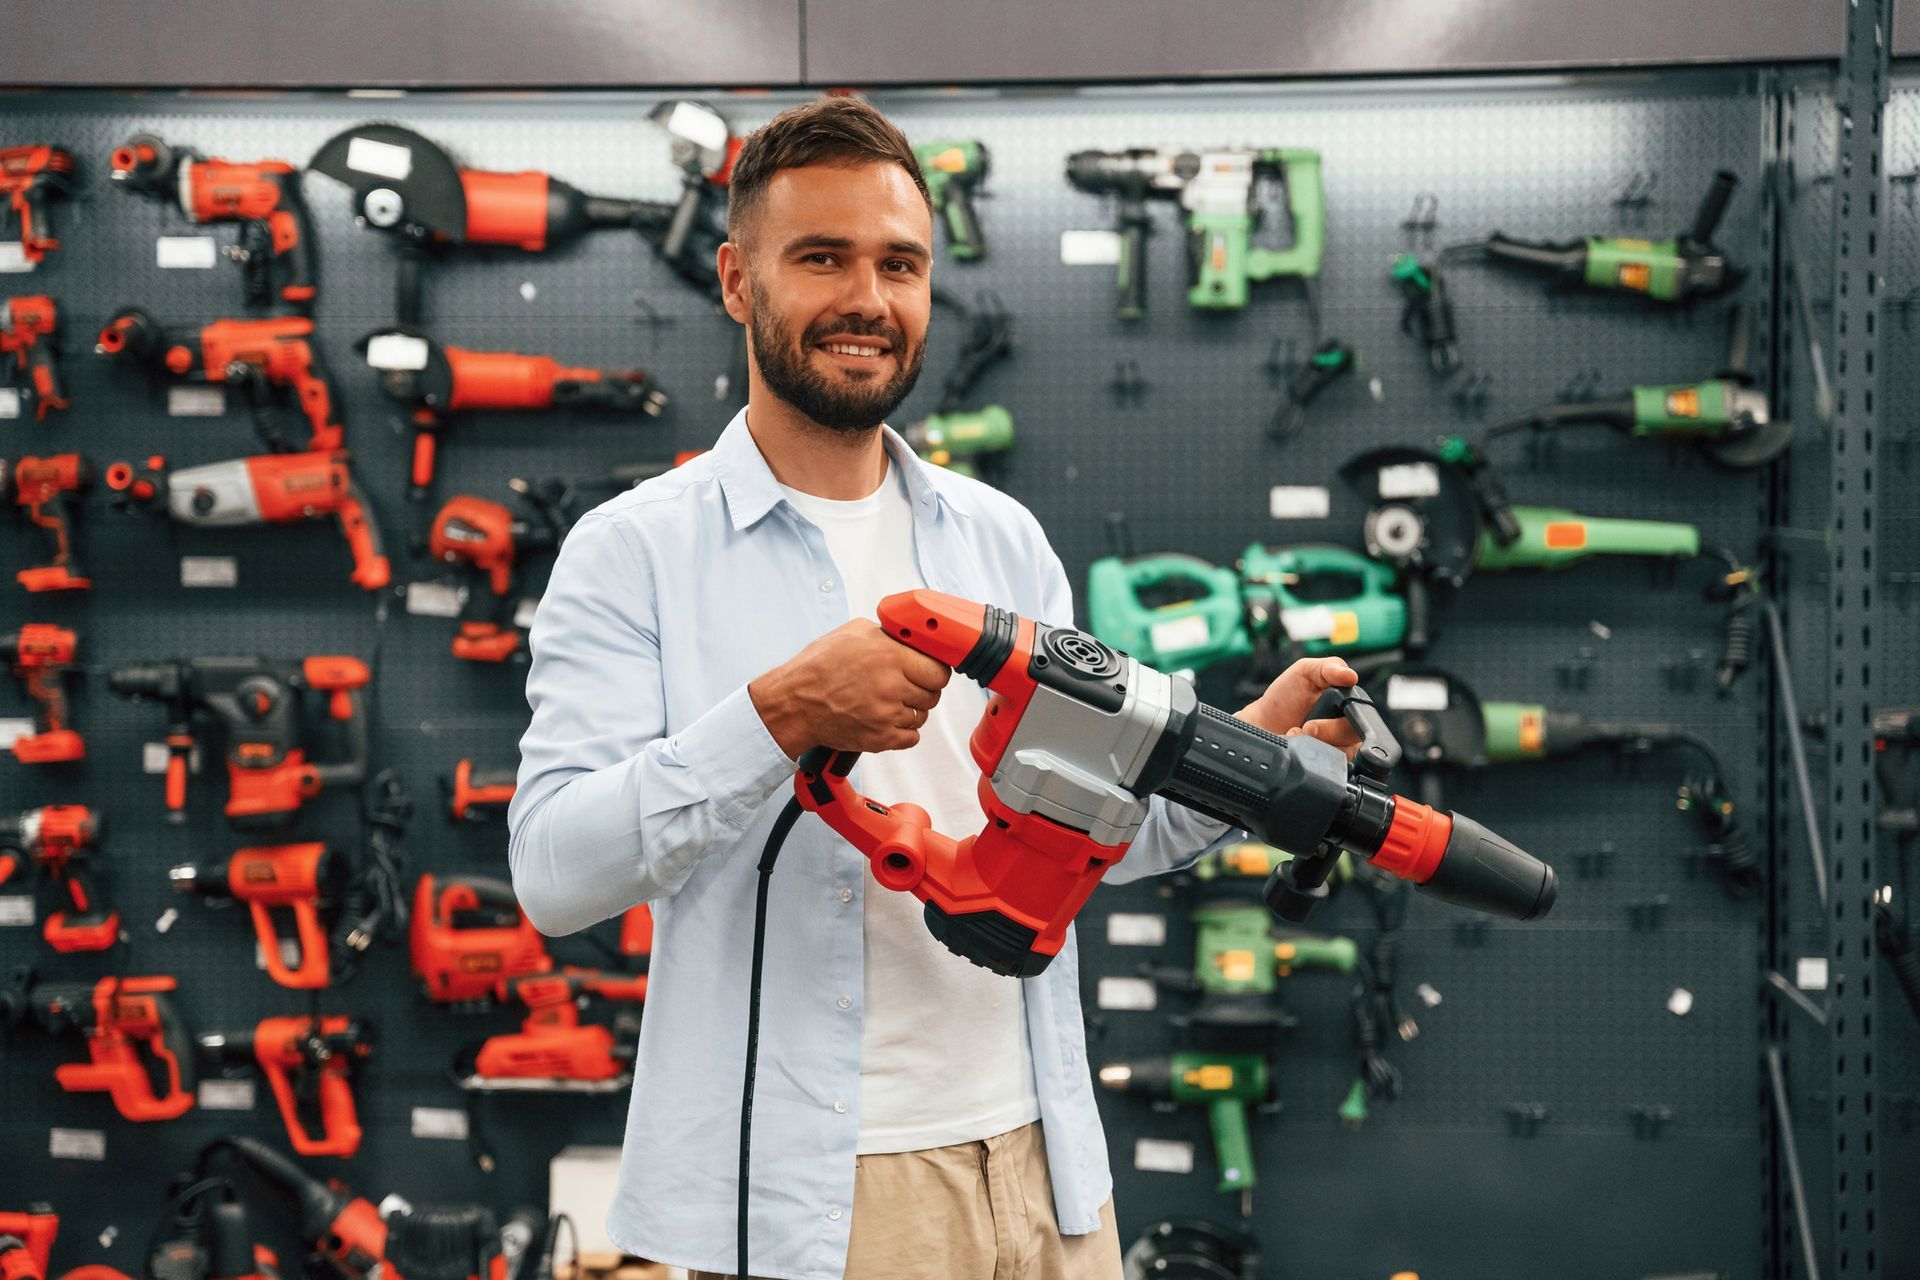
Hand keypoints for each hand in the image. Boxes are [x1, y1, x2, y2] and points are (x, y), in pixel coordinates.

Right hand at [749, 619, 950, 758]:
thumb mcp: (853, 633)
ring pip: (921, 716)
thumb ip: (889, 635)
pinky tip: (885, 720)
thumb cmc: (817, 668)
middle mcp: (891, 685)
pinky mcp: (880, 738)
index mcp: (889, 655)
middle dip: (923, 691)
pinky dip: (902, 732)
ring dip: (910, 711)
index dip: (934, 672)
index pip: (939, 670)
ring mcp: (887, 714)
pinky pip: (911, 738)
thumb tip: (912, 639)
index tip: (927, 672)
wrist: (793, 703)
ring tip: (888, 703)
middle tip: (906, 687)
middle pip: (933, 694)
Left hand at [1234, 657, 1361, 758]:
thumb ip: (1329, 668)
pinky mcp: (1331, 765)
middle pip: (1354, 737)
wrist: (1264, 723)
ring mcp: (1341, 748)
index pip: (1363, 714)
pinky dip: (1314, 759)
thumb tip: (1351, 676)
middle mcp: (1350, 727)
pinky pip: (1333, 767)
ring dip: (1317, 746)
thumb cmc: (1286, 696)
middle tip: (1307, 726)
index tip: (1320, 717)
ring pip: (1343, 754)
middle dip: (1328, 732)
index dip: (1344, 719)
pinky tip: (1300, 748)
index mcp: (1350, 703)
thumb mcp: (1306, 672)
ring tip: (1298, 735)